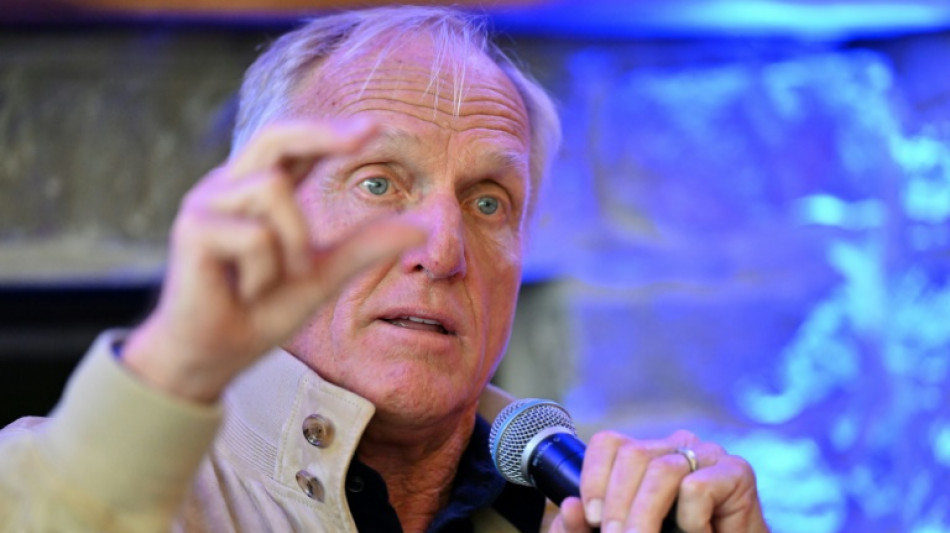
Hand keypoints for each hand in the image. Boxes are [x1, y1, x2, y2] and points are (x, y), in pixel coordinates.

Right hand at [121, 118, 424, 402]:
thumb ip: (366, 246)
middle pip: (277, 136)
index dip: (330, 132)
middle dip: (321, 132)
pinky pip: (255, 236)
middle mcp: (231, 186)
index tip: (376, 127)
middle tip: (366, 134)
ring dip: (292, 243)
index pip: (296, 146)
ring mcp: (207, 203)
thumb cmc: (262, 310)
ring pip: (273, 190)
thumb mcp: (324, 273)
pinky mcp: (192, 229)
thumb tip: (424, 226)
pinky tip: (245, 293)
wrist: (216, 355)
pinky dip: (264, 272)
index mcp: (260, 190)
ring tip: (274, 281)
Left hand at [549, 430, 768, 532]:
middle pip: (632, 454)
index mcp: (645, 456)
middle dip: (617, 504)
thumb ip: (588, 527)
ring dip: (645, 515)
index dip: (593, 477)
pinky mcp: (736, 471)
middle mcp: (674, 446)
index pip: (608, 443)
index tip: (591, 517)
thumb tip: (569, 507)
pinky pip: (697, 486)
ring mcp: (706, 454)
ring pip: (662, 470)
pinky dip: (690, 519)